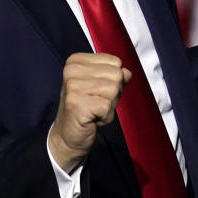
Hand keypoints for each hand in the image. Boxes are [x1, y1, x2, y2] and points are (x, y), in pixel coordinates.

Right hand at [48, 52, 131, 172]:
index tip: (98, 91)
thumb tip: (127, 72)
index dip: (113, 79)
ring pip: (114, 89)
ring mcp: (72, 86)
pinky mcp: (76, 104)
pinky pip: (107, 106)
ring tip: (95, 110)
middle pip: (116, 74)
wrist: (69, 136)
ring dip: (109, 105)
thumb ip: (114, 75)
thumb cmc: (86, 109)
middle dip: (113, 93)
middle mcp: (72, 70)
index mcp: (76, 61)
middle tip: (96, 103)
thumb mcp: (101, 86)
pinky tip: (93, 119)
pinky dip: (106, 117)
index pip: (115, 61)